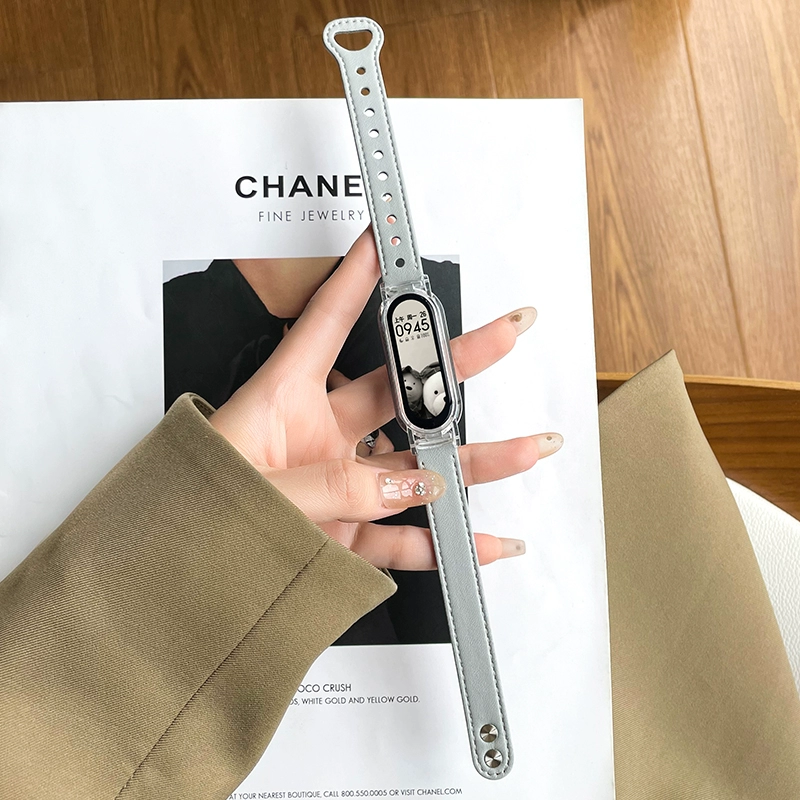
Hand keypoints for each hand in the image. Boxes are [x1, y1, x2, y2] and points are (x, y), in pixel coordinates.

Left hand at [209, 229, 561, 569]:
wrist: (168, 583)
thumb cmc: (186, 516)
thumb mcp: (255, 489)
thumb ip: (333, 485)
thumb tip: (410, 482)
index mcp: (280, 399)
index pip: (327, 322)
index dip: (359, 276)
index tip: (389, 237)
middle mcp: (316, 434)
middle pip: (398, 390)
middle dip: (454, 362)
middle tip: (503, 333)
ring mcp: (336, 485)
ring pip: (417, 467)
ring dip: (474, 462)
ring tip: (527, 448)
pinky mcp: (342, 535)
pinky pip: (403, 537)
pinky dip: (445, 543)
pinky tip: (485, 542)